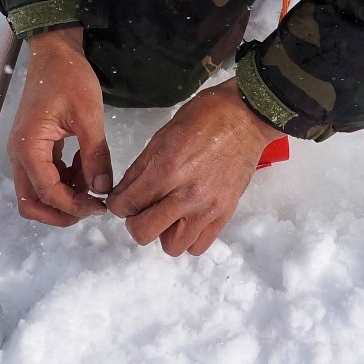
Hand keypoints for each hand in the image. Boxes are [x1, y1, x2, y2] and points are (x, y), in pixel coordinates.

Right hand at [6, 27, 112, 226]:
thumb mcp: (88, 116)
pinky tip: (86, 168)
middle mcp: (20, 154)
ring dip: (63, 197)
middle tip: (91, 208)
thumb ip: (96, 156)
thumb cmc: (69, 78)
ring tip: (93, 185)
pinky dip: (64, 180)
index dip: (74, 206)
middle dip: (60, 212)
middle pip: (31, 203)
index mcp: (29, 148)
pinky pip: (45, 175)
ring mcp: (25, 151)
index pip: (47, 193)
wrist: (55, 51)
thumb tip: (103, 190)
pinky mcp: (34, 146)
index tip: (101, 207)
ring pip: (37, 192)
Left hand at [107, 81, 276, 255]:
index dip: (117, 204)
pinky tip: (186, 219)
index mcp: (168, 170)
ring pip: (172, 246)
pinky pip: (198, 245)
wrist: (246, 117)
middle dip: (135, 222)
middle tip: (141, 208)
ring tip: (167, 214)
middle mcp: (187, 195)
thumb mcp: (162, 136)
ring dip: (163, 233)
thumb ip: (140, 169)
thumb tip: (123, 193)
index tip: (121, 200)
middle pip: (144, 233)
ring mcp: (208, 208)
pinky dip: (188, 237)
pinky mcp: (225, 214)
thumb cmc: (204, 118)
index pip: (127, 204)